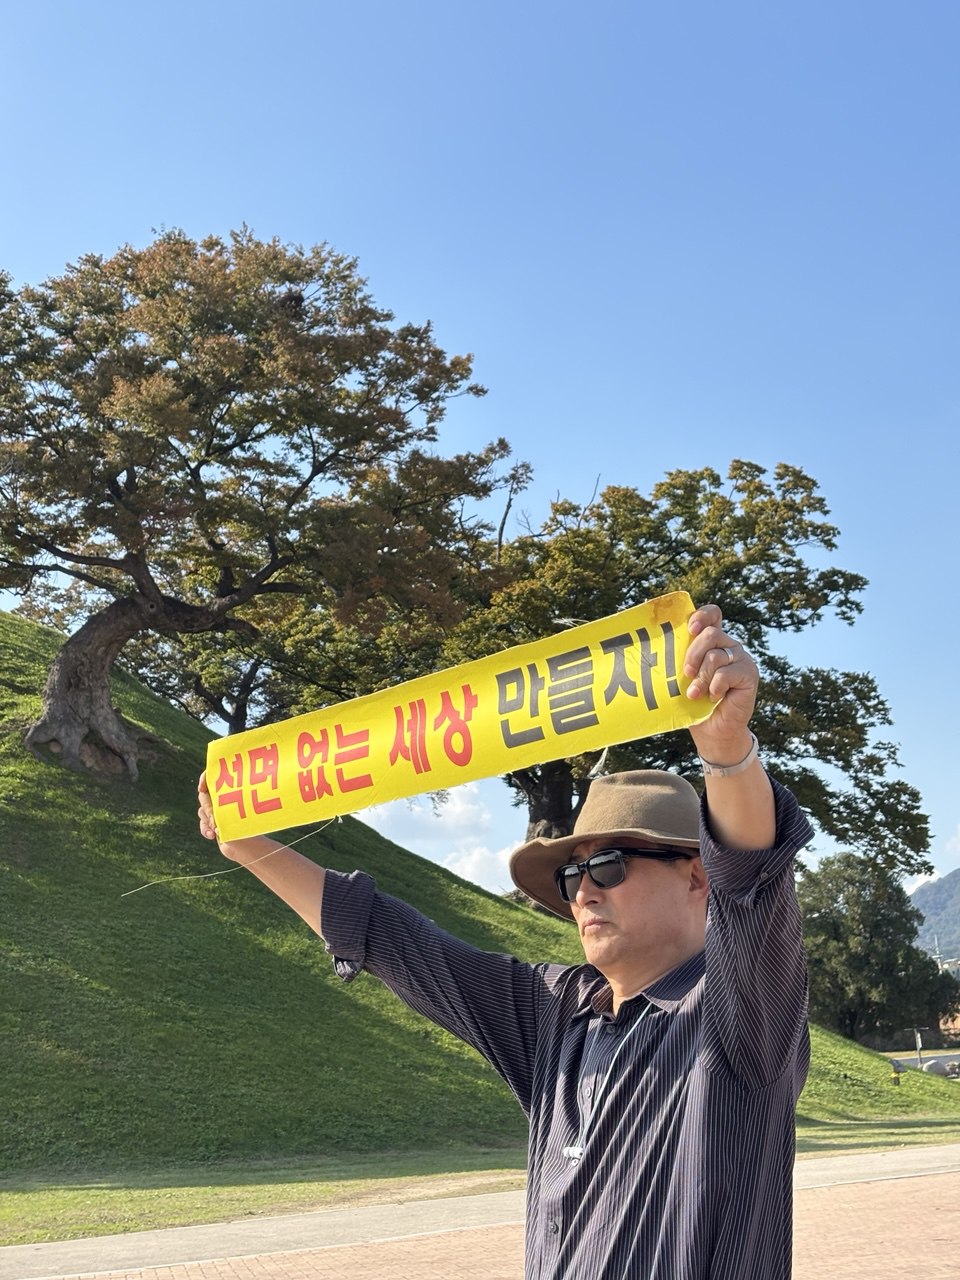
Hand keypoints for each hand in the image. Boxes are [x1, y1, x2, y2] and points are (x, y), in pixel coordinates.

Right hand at [197, 772, 258, 862]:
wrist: (249, 849)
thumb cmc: (248, 829)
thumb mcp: (235, 814)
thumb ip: (222, 804)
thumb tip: (207, 797)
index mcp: (232, 791)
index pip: (215, 777)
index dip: (205, 779)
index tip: (202, 787)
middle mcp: (224, 799)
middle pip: (204, 796)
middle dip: (208, 808)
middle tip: (215, 820)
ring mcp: (218, 811)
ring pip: (202, 810)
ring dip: (207, 820)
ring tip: (217, 830)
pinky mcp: (213, 823)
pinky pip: (202, 823)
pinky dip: (205, 829)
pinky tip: (212, 835)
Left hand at [683, 603, 758, 760]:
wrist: (713, 730)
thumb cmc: (693, 703)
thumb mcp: (681, 678)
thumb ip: (677, 661)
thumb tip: (652, 650)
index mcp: (712, 642)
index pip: (713, 614)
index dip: (703, 615)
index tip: (690, 628)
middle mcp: (728, 646)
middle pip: (711, 634)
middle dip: (693, 653)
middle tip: (685, 673)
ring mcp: (741, 659)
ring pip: (716, 656)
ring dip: (701, 678)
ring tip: (694, 694)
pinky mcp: (749, 674)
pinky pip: (728, 673)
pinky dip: (715, 686)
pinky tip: (712, 697)